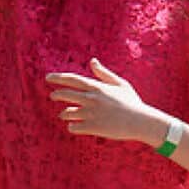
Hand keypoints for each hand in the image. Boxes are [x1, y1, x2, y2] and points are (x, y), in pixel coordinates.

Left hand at [46, 58, 166, 146]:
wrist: (140, 122)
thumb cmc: (132, 102)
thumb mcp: (120, 84)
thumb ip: (104, 73)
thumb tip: (92, 60)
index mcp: (97, 87)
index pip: (72, 79)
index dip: (58, 78)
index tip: (47, 77)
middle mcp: (91, 99)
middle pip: (65, 94)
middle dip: (56, 94)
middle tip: (52, 96)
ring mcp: (90, 114)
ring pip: (66, 113)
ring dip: (64, 114)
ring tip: (65, 115)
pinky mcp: (92, 128)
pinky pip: (73, 127)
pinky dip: (72, 127)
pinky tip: (75, 126)